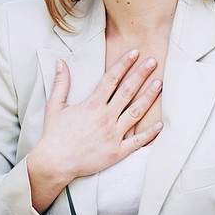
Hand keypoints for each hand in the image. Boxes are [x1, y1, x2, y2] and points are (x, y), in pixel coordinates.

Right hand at [26, 50, 162, 212]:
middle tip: (153, 62)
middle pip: (127, 92)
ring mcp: (113, 135)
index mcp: (92, 105)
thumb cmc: (55, 134)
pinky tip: (160, 124)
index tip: (135, 53)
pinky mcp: (117, 152)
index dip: (124, 64)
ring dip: (149, 97)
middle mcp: (105, 117)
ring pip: (136, 113)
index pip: (111, 79)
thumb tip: (61, 63)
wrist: (56, 162)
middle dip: (141, 75)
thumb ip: (61, 83)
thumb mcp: (54, 105)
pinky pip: (137, 141)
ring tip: (159, 84)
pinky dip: (149, 133)